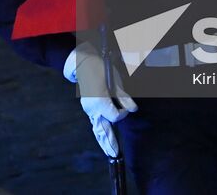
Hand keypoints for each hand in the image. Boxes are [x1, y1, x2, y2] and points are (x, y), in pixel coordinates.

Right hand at [64, 43, 137, 157]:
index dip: (123, 113)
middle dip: (108, 142)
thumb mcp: (115, 81)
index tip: (127, 107)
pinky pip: (94, 121)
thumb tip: (133, 109)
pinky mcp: (87, 106)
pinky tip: (102, 137)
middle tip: (114, 154)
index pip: (116, 116)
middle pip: (102, 129)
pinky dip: (99, 130)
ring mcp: (88, 108)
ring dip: (103, 138)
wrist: (83, 62)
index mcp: (100, 102)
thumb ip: (124, 98)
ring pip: (97, 127)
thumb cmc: (101, 68)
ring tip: (109, 151)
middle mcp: (93, 108)